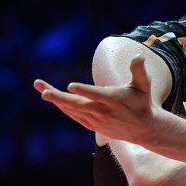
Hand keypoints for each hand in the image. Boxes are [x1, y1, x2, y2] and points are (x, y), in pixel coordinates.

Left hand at [33, 55, 160, 141]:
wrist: (143, 129)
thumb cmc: (142, 102)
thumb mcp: (144, 86)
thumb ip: (140, 71)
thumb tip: (139, 55)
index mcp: (115, 100)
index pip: (97, 95)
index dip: (85, 90)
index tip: (71, 85)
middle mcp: (104, 111)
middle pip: (78, 105)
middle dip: (59, 97)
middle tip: (43, 92)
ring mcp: (97, 120)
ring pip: (73, 110)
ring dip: (56, 99)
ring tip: (41, 88)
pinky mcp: (93, 125)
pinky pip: (74, 115)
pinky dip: (63, 107)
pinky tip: (53, 97)